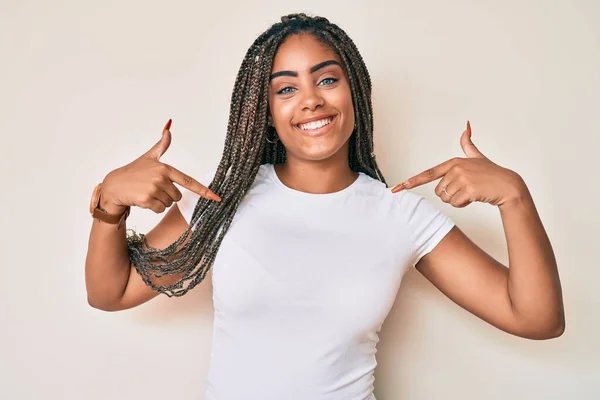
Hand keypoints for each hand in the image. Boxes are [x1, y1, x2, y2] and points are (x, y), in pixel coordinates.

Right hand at [100, 119, 220, 213]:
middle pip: (178, 196)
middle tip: (153, 188)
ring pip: (169, 203)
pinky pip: (160, 209)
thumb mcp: (149, 157)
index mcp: (165, 168)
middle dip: (167, 195)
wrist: (115, 185)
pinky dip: (153, 208)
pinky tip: (144, 200)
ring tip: (147, 193)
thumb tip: (168, 127)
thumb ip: (162, 145)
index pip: (189, 181)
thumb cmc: (133, 172)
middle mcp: (161, 178)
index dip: (204, 191)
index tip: (217, 198)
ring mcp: (154, 189)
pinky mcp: (147, 200)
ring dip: (160, 202)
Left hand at [391, 121, 526, 207]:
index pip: (428, 173)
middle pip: (438, 192)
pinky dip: (464, 204)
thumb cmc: (491, 173)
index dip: (411, 181)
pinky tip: (475, 196)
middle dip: (450, 195)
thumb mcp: (477, 157)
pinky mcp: (468, 189)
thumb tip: (466, 127)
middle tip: (466, 189)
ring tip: (472, 192)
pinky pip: (456, 204)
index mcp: (453, 162)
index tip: (397, 188)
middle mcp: (455, 169)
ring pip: (446, 199)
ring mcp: (462, 178)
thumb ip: (468, 144)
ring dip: (457, 200)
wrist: (508, 186)